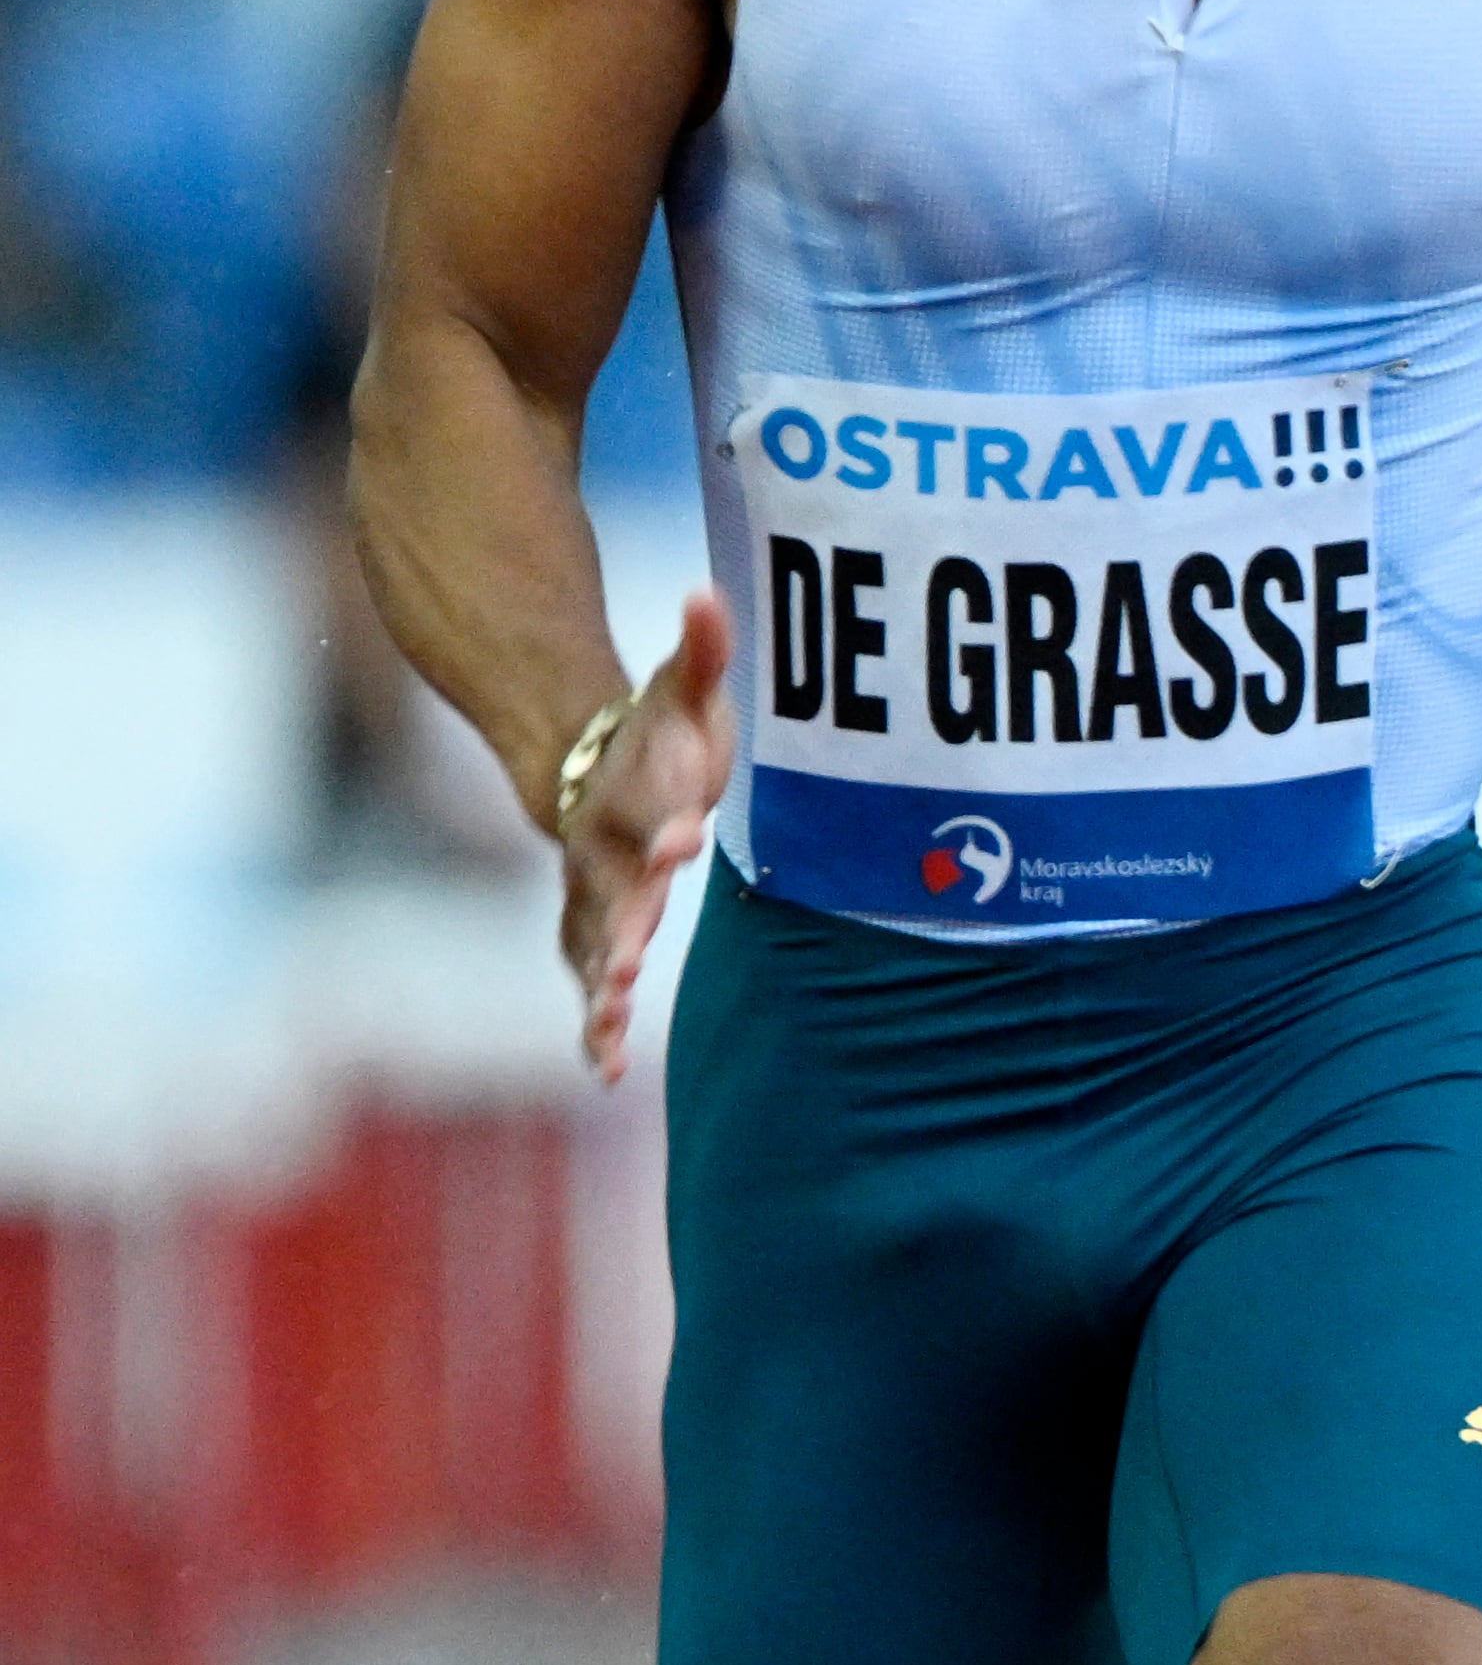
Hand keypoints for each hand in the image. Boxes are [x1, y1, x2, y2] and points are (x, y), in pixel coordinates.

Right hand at [561, 587, 736, 1082]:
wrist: (589, 767)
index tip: (686, 836)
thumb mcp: (681, 688)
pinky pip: (590, 982)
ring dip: (602, 989)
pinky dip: (596, 1024)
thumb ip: (701, 649)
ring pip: (593, 948)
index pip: (653, 807)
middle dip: (626, 926)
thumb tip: (708, 593)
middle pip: (615, 892)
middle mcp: (605, 851)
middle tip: (633, 966)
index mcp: (634, 793)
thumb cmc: (655, 731)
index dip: (667, 818)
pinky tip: (609, 1071)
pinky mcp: (596, 931)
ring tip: (609, 1031)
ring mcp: (595, 896)